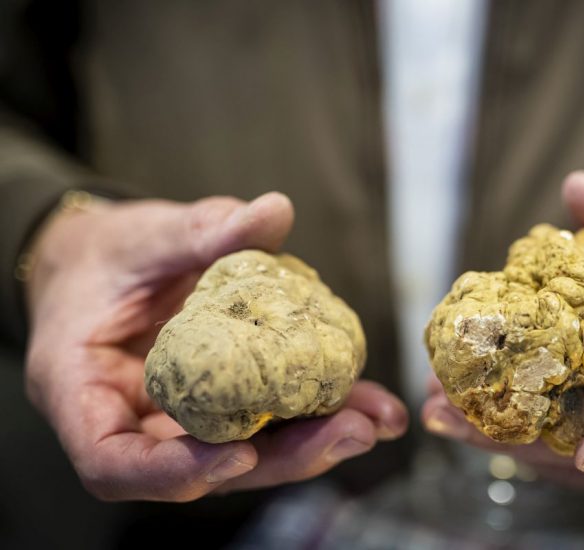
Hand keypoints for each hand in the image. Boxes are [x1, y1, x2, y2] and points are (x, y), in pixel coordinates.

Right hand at [25, 193, 407, 500]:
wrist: (105, 261)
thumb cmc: (105, 254)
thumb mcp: (142, 237)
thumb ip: (200, 230)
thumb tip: (272, 211)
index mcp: (83, 391)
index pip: (113, 463)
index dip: (175, 473)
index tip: (241, 456)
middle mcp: (133, 421)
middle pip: (202, 469)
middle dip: (282, 458)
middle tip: (352, 432)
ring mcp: (179, 420)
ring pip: (243, 454)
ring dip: (313, 442)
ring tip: (376, 417)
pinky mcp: (220, 405)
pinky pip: (263, 420)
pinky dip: (314, 412)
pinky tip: (366, 398)